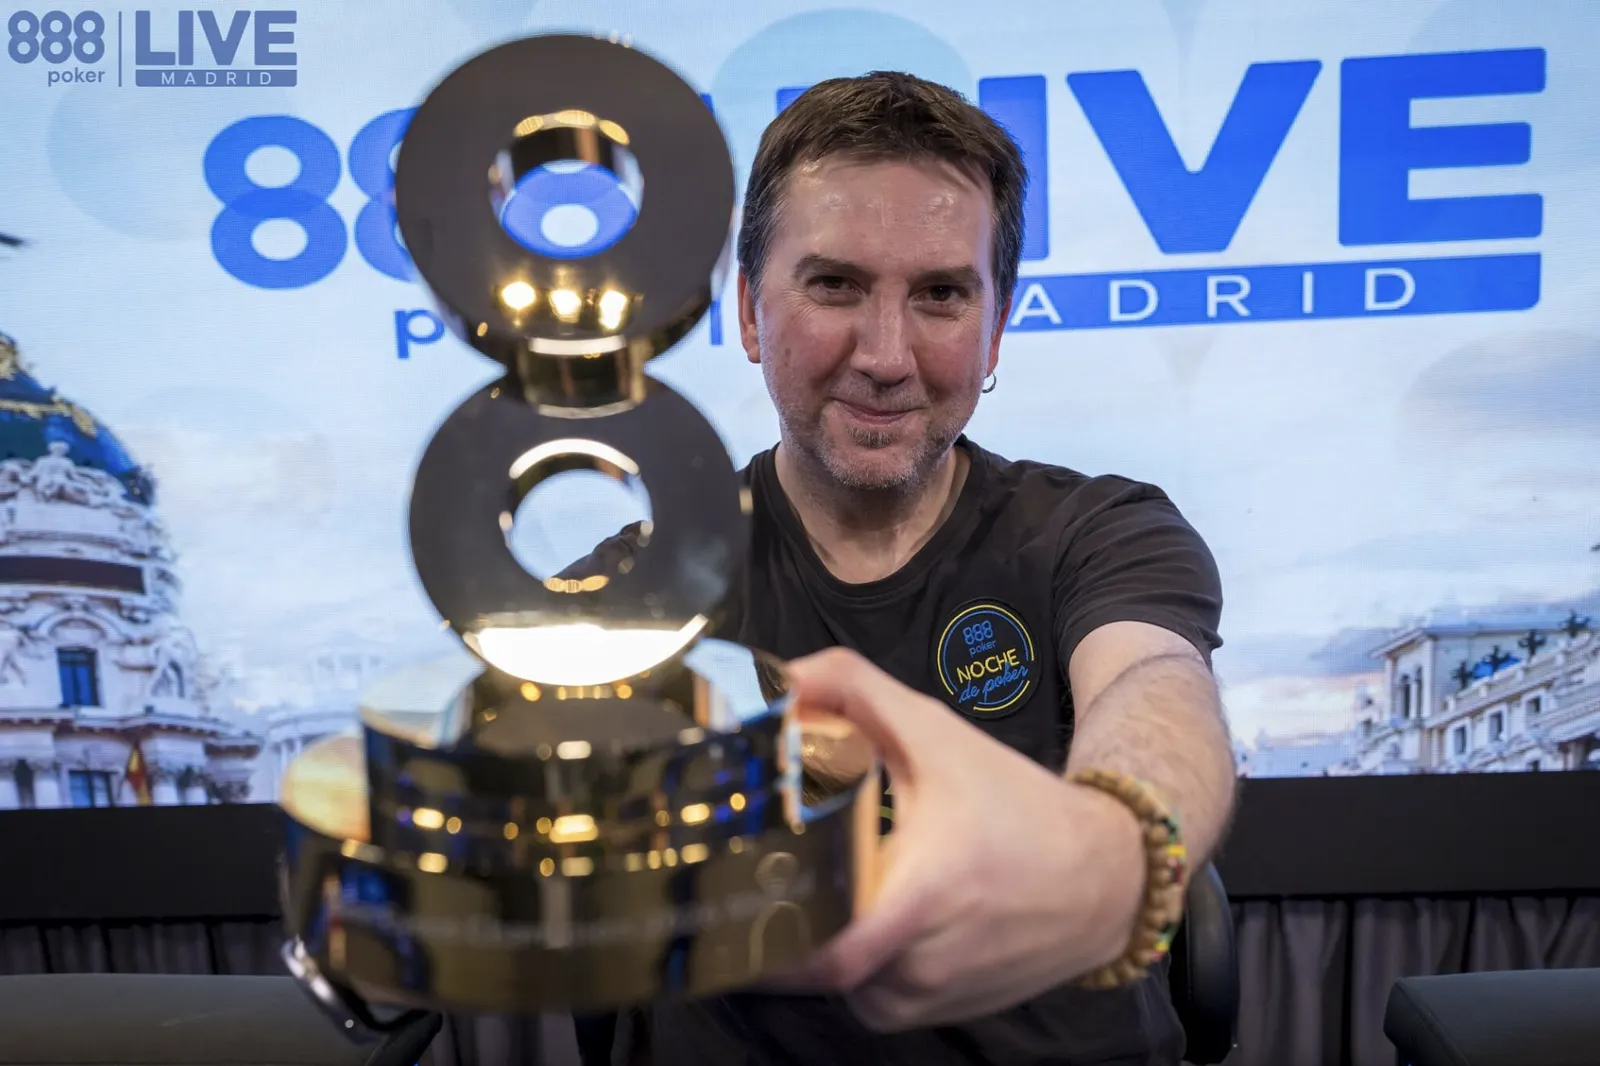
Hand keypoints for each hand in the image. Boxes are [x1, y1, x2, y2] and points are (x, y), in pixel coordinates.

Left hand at [768, 647, 1148, 1031]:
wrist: (1104, 878)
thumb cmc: (1018, 806)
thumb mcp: (937, 735)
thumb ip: (855, 690)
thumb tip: (778, 676)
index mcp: (922, 896)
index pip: (828, 953)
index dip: (770, 938)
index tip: (729, 897)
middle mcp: (921, 963)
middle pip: (813, 960)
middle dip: (775, 917)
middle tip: (744, 871)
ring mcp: (925, 998)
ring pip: (832, 980)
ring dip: (815, 937)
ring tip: (810, 886)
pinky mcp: (930, 1016)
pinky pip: (861, 995)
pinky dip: (849, 958)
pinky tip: (862, 914)